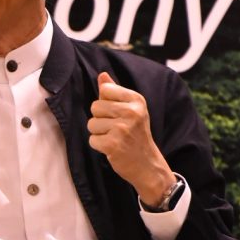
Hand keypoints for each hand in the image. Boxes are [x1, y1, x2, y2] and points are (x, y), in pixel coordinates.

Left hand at [87, 72, 174, 206]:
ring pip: (91, 124)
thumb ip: (115, 92)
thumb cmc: (136, 134)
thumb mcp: (131, 110)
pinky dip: (99, 146)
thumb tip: (102, 76)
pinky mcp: (113, 144)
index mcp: (136, 100)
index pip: (105, 90)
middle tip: (115, 129)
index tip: (117, 113)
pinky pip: (92, 140)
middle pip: (95, 107)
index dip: (105, 103)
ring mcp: (122, 128)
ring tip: (114, 138)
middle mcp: (131, 112)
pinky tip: (112, 148)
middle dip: (100, 119)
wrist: (147, 164)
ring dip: (99, 133)